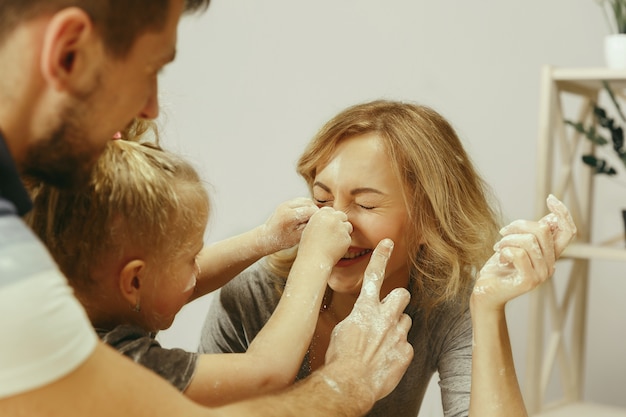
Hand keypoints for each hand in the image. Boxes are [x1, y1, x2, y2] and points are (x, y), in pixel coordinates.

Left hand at [259, 197, 318, 252]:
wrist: (266, 237)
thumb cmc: (282, 241)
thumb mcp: (298, 237)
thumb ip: (309, 227)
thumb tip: (323, 221)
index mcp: (289, 216)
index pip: (311, 211)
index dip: (319, 218)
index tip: (323, 225)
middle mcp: (286, 206)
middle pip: (309, 203)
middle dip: (316, 212)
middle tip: (319, 222)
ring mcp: (285, 203)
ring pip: (306, 200)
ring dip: (312, 208)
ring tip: (314, 220)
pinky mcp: (286, 203)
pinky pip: (301, 201)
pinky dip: (307, 207)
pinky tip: (308, 217)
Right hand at [297, 206, 352, 266]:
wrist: (314, 260)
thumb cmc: (309, 247)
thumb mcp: (309, 228)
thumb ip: (320, 220)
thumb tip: (328, 217)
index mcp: (321, 214)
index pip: (331, 210)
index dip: (330, 218)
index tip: (328, 225)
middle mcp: (332, 218)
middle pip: (342, 215)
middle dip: (340, 222)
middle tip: (334, 233)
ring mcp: (341, 228)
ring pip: (348, 226)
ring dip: (343, 232)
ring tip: (333, 241)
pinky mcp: (347, 238)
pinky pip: (348, 237)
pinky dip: (344, 242)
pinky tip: (335, 248)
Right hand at [323, 239, 412, 402]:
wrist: (350, 383)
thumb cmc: (339, 359)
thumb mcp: (340, 331)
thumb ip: (354, 320)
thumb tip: (359, 321)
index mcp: (365, 309)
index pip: (373, 275)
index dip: (381, 257)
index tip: (388, 244)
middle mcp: (385, 317)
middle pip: (401, 295)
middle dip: (398, 299)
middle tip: (391, 310)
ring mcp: (398, 334)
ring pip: (405, 321)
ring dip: (396, 328)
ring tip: (382, 343)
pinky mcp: (405, 352)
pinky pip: (405, 346)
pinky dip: (397, 351)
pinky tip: (385, 360)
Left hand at [472, 194, 576, 309]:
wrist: (485, 292)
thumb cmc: (499, 266)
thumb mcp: (517, 244)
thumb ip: (532, 234)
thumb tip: (549, 218)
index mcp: (550, 255)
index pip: (568, 232)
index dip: (563, 213)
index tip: (550, 199)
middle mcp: (550, 265)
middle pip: (542, 231)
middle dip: (518, 225)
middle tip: (503, 233)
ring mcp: (541, 274)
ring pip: (529, 240)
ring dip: (508, 239)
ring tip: (499, 247)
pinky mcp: (528, 281)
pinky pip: (518, 254)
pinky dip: (505, 251)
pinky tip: (500, 259)